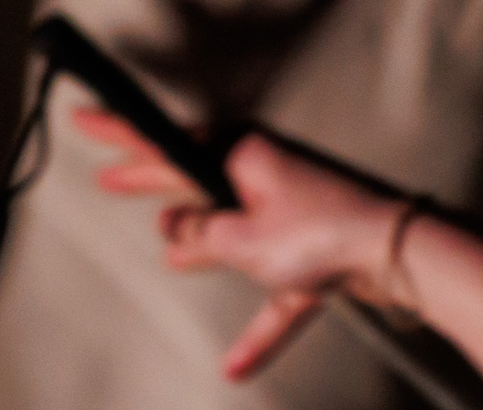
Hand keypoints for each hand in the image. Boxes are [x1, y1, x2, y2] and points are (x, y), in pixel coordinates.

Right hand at [72, 107, 410, 378]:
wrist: (398, 251)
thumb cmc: (322, 232)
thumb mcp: (242, 238)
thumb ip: (199, 235)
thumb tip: (172, 231)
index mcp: (240, 154)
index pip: (166, 143)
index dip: (121, 135)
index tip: (84, 116)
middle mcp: (263, 172)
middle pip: (194, 179)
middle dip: (152, 183)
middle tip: (108, 179)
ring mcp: (291, 209)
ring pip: (233, 227)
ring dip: (205, 242)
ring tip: (169, 252)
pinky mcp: (315, 247)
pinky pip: (277, 288)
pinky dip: (261, 323)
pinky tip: (237, 365)